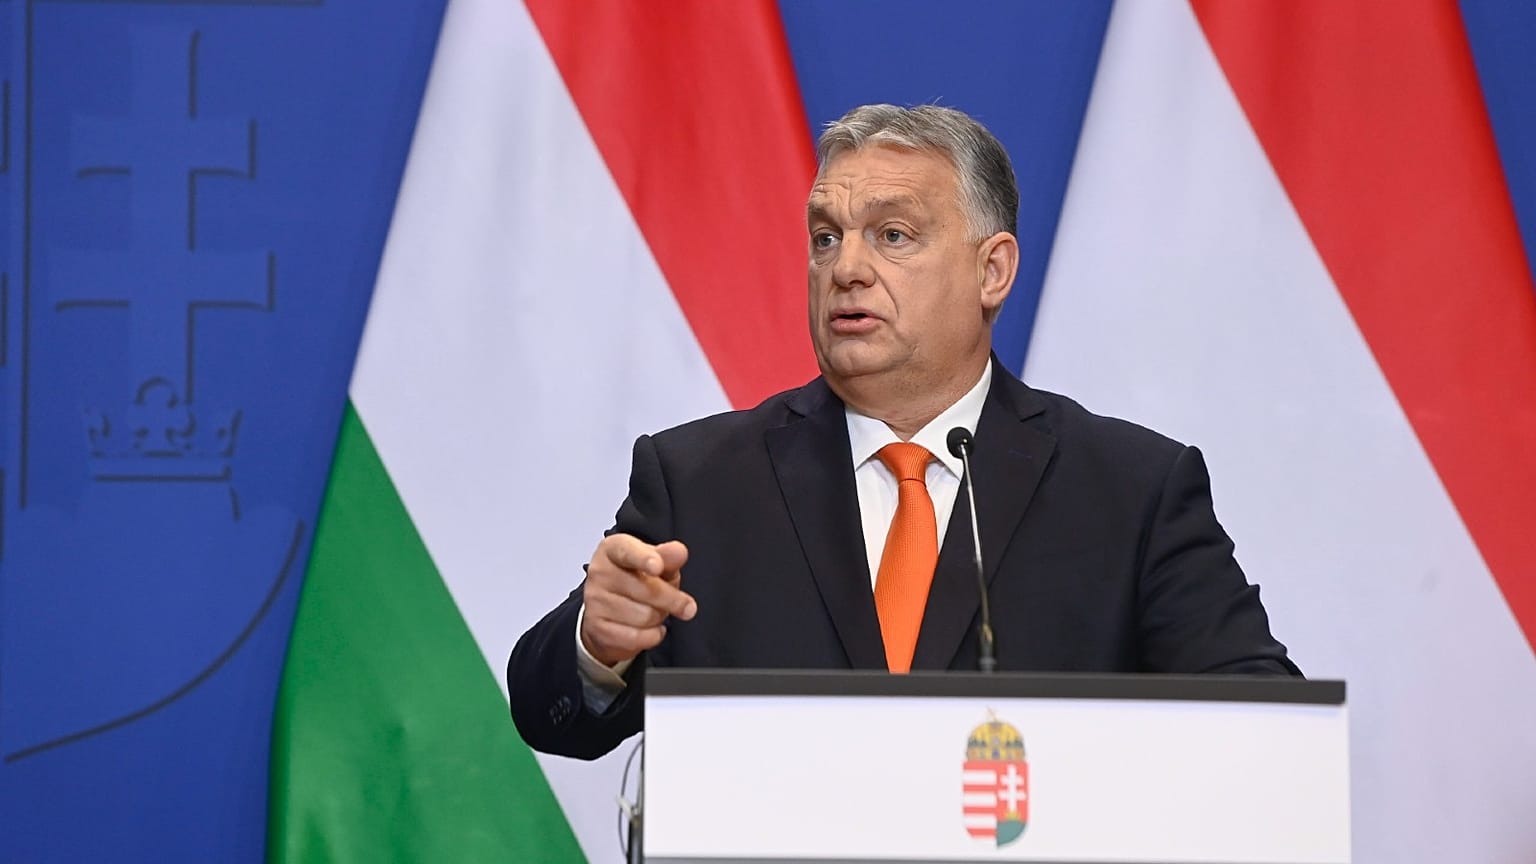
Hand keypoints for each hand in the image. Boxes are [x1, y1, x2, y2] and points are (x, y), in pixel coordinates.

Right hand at [579, 534, 695, 666]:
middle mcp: (600, 572)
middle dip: (673, 600)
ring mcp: (595, 601)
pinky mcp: (597, 628)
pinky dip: (652, 635)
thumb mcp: (655, 563)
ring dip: (660, 617)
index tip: (657, 566)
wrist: (610, 610)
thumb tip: (679, 552)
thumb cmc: (635, 579)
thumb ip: (668, 556)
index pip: (628, 551)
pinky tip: (651, 628)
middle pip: (647, 589)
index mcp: (613, 549)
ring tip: (655, 611)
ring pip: (645, 616)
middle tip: (685, 605)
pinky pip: (637, 637)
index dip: (644, 559)